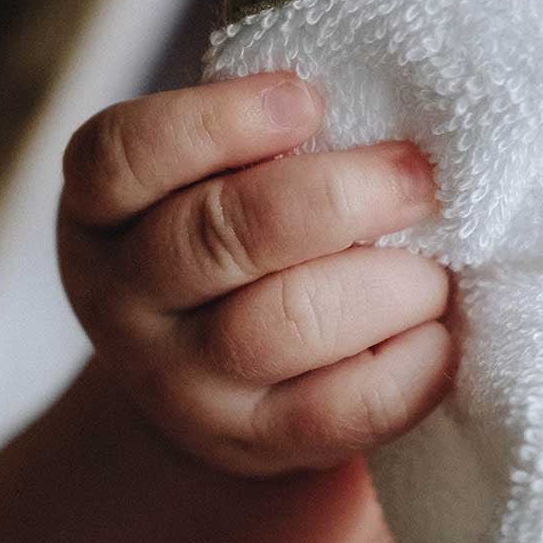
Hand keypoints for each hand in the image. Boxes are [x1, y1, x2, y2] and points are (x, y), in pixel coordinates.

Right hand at [59, 71, 454, 474]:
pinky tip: (439, 330)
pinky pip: (341, 409)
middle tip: (417, 179)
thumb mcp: (209, 186)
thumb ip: (264, 147)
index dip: (221, 120)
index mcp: (103, 214)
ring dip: (385, 283)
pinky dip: (412, 364)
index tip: (309, 100)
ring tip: (435, 268)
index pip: (125, 156)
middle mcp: (124, 300)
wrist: (208, 384)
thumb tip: (389, 109)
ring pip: (284, 323)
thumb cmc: (234, 248)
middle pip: (220, 236)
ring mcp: (182, 383)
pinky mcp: (255, 442)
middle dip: (338, 197)